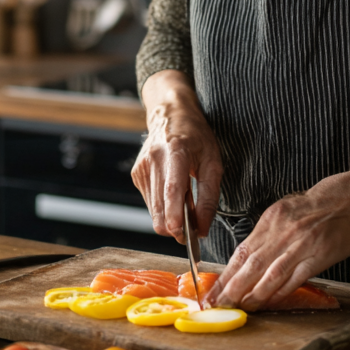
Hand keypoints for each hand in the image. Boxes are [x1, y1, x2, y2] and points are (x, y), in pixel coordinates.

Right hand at [134, 70, 221, 241]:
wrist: (170, 115)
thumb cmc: (196, 136)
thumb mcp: (213, 161)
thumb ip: (209, 197)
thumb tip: (202, 229)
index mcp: (175, 151)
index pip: (172, 190)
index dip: (176, 216)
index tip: (184, 235)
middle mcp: (153, 159)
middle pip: (159, 208)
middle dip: (176, 227)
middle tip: (194, 228)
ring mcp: (141, 168)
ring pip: (153, 212)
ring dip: (170, 219)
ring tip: (186, 204)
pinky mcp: (136, 175)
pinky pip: (150, 204)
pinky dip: (164, 208)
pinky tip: (174, 194)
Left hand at [206, 173, 349, 310]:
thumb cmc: (319, 206)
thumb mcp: (286, 211)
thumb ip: (267, 233)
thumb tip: (248, 257)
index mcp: (271, 219)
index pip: (241, 251)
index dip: (226, 274)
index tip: (213, 290)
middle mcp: (282, 232)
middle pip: (250, 264)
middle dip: (231, 288)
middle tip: (217, 304)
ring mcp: (300, 244)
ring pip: (270, 274)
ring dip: (253, 294)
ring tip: (240, 308)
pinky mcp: (319, 256)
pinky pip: (295, 278)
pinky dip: (281, 292)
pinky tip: (270, 303)